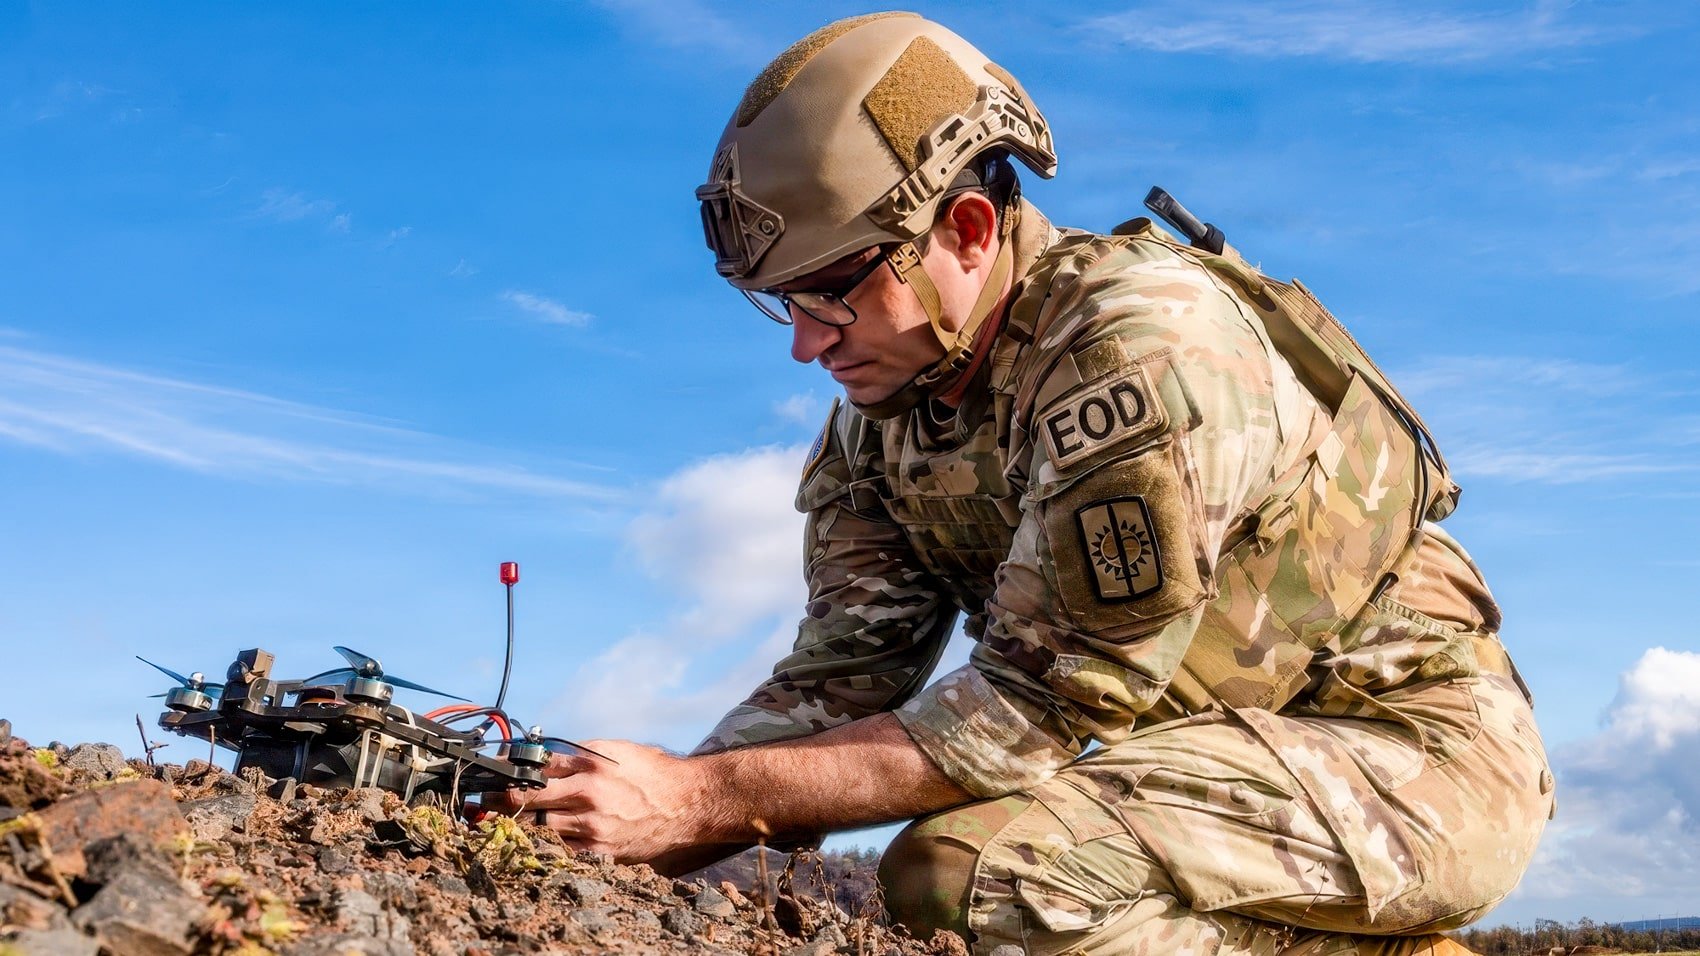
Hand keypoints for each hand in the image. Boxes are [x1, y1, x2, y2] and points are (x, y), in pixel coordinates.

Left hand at [473, 739, 716, 863]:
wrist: (687, 804)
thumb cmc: (652, 773)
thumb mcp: (616, 751)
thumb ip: (579, 755)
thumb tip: (543, 757)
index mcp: (592, 762)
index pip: (538, 764)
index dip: (510, 768)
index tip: (493, 771)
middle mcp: (589, 792)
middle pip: (530, 797)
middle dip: (501, 798)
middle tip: (481, 799)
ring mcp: (594, 825)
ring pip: (539, 826)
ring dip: (516, 825)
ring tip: (496, 822)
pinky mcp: (601, 851)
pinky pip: (561, 851)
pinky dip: (543, 846)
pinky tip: (529, 843)